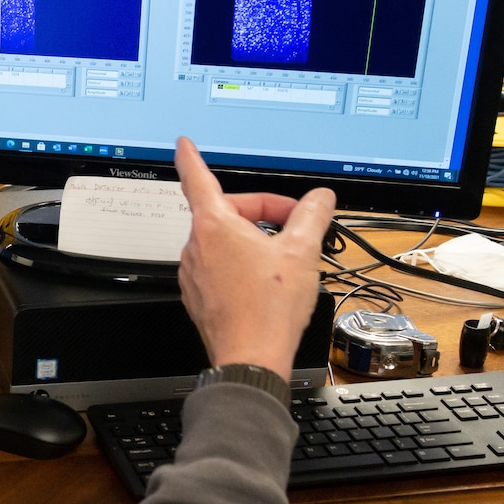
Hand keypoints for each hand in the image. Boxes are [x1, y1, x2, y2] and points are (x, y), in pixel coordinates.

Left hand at [173, 137, 334, 378]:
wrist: (251, 358)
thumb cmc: (268, 310)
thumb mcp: (302, 252)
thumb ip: (313, 215)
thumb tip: (321, 199)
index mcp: (214, 226)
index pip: (196, 178)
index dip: (190, 157)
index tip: (183, 145)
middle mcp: (196, 247)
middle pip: (228, 213)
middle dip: (263, 214)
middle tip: (296, 228)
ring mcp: (194, 274)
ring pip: (226, 242)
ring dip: (254, 242)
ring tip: (283, 263)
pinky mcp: (199, 296)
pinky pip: (220, 267)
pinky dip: (242, 265)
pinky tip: (266, 283)